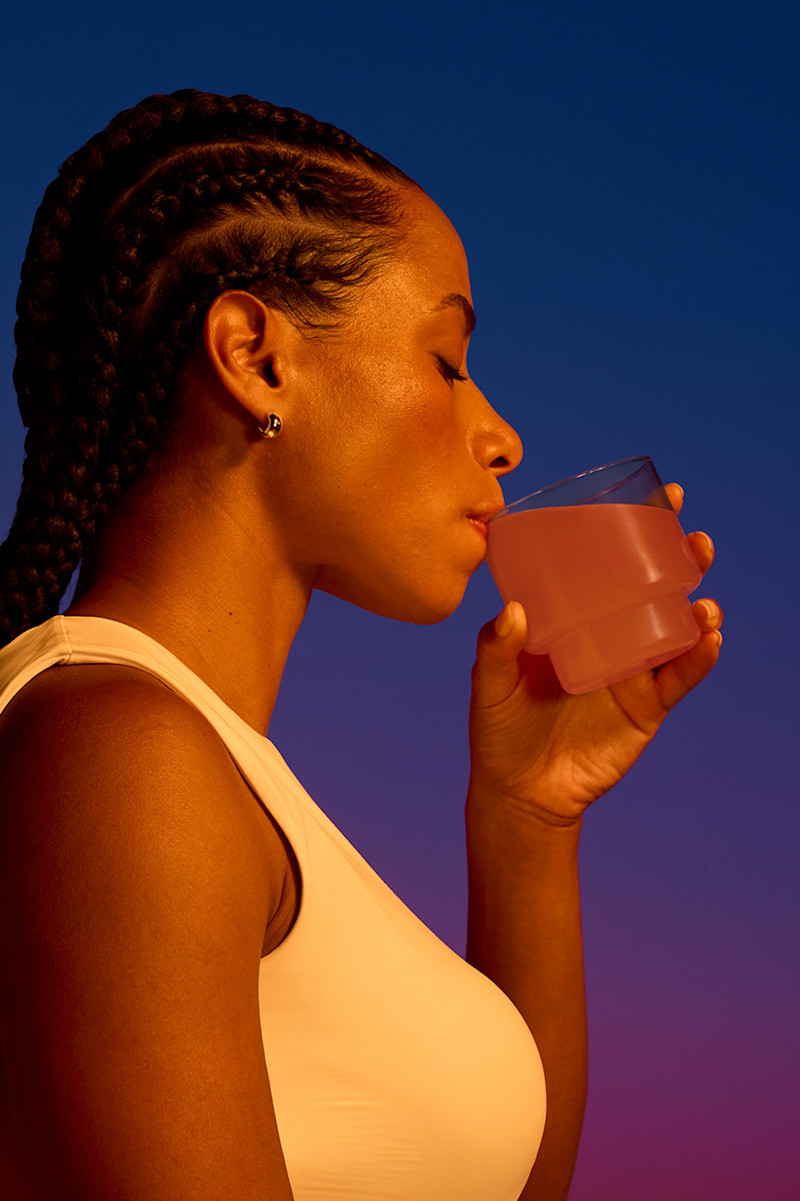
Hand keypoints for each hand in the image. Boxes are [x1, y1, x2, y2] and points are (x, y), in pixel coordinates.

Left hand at [468, 484, 722, 825]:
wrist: (520, 793)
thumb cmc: (499, 729)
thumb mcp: (488, 681)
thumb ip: (495, 646)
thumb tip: (513, 610)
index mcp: (574, 616)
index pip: (609, 562)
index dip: (638, 528)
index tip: (660, 496)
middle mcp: (609, 634)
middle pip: (655, 586)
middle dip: (681, 557)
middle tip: (693, 537)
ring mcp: (632, 670)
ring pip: (676, 628)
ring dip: (699, 605)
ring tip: (704, 595)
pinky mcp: (645, 708)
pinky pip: (679, 678)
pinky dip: (698, 657)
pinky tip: (709, 636)